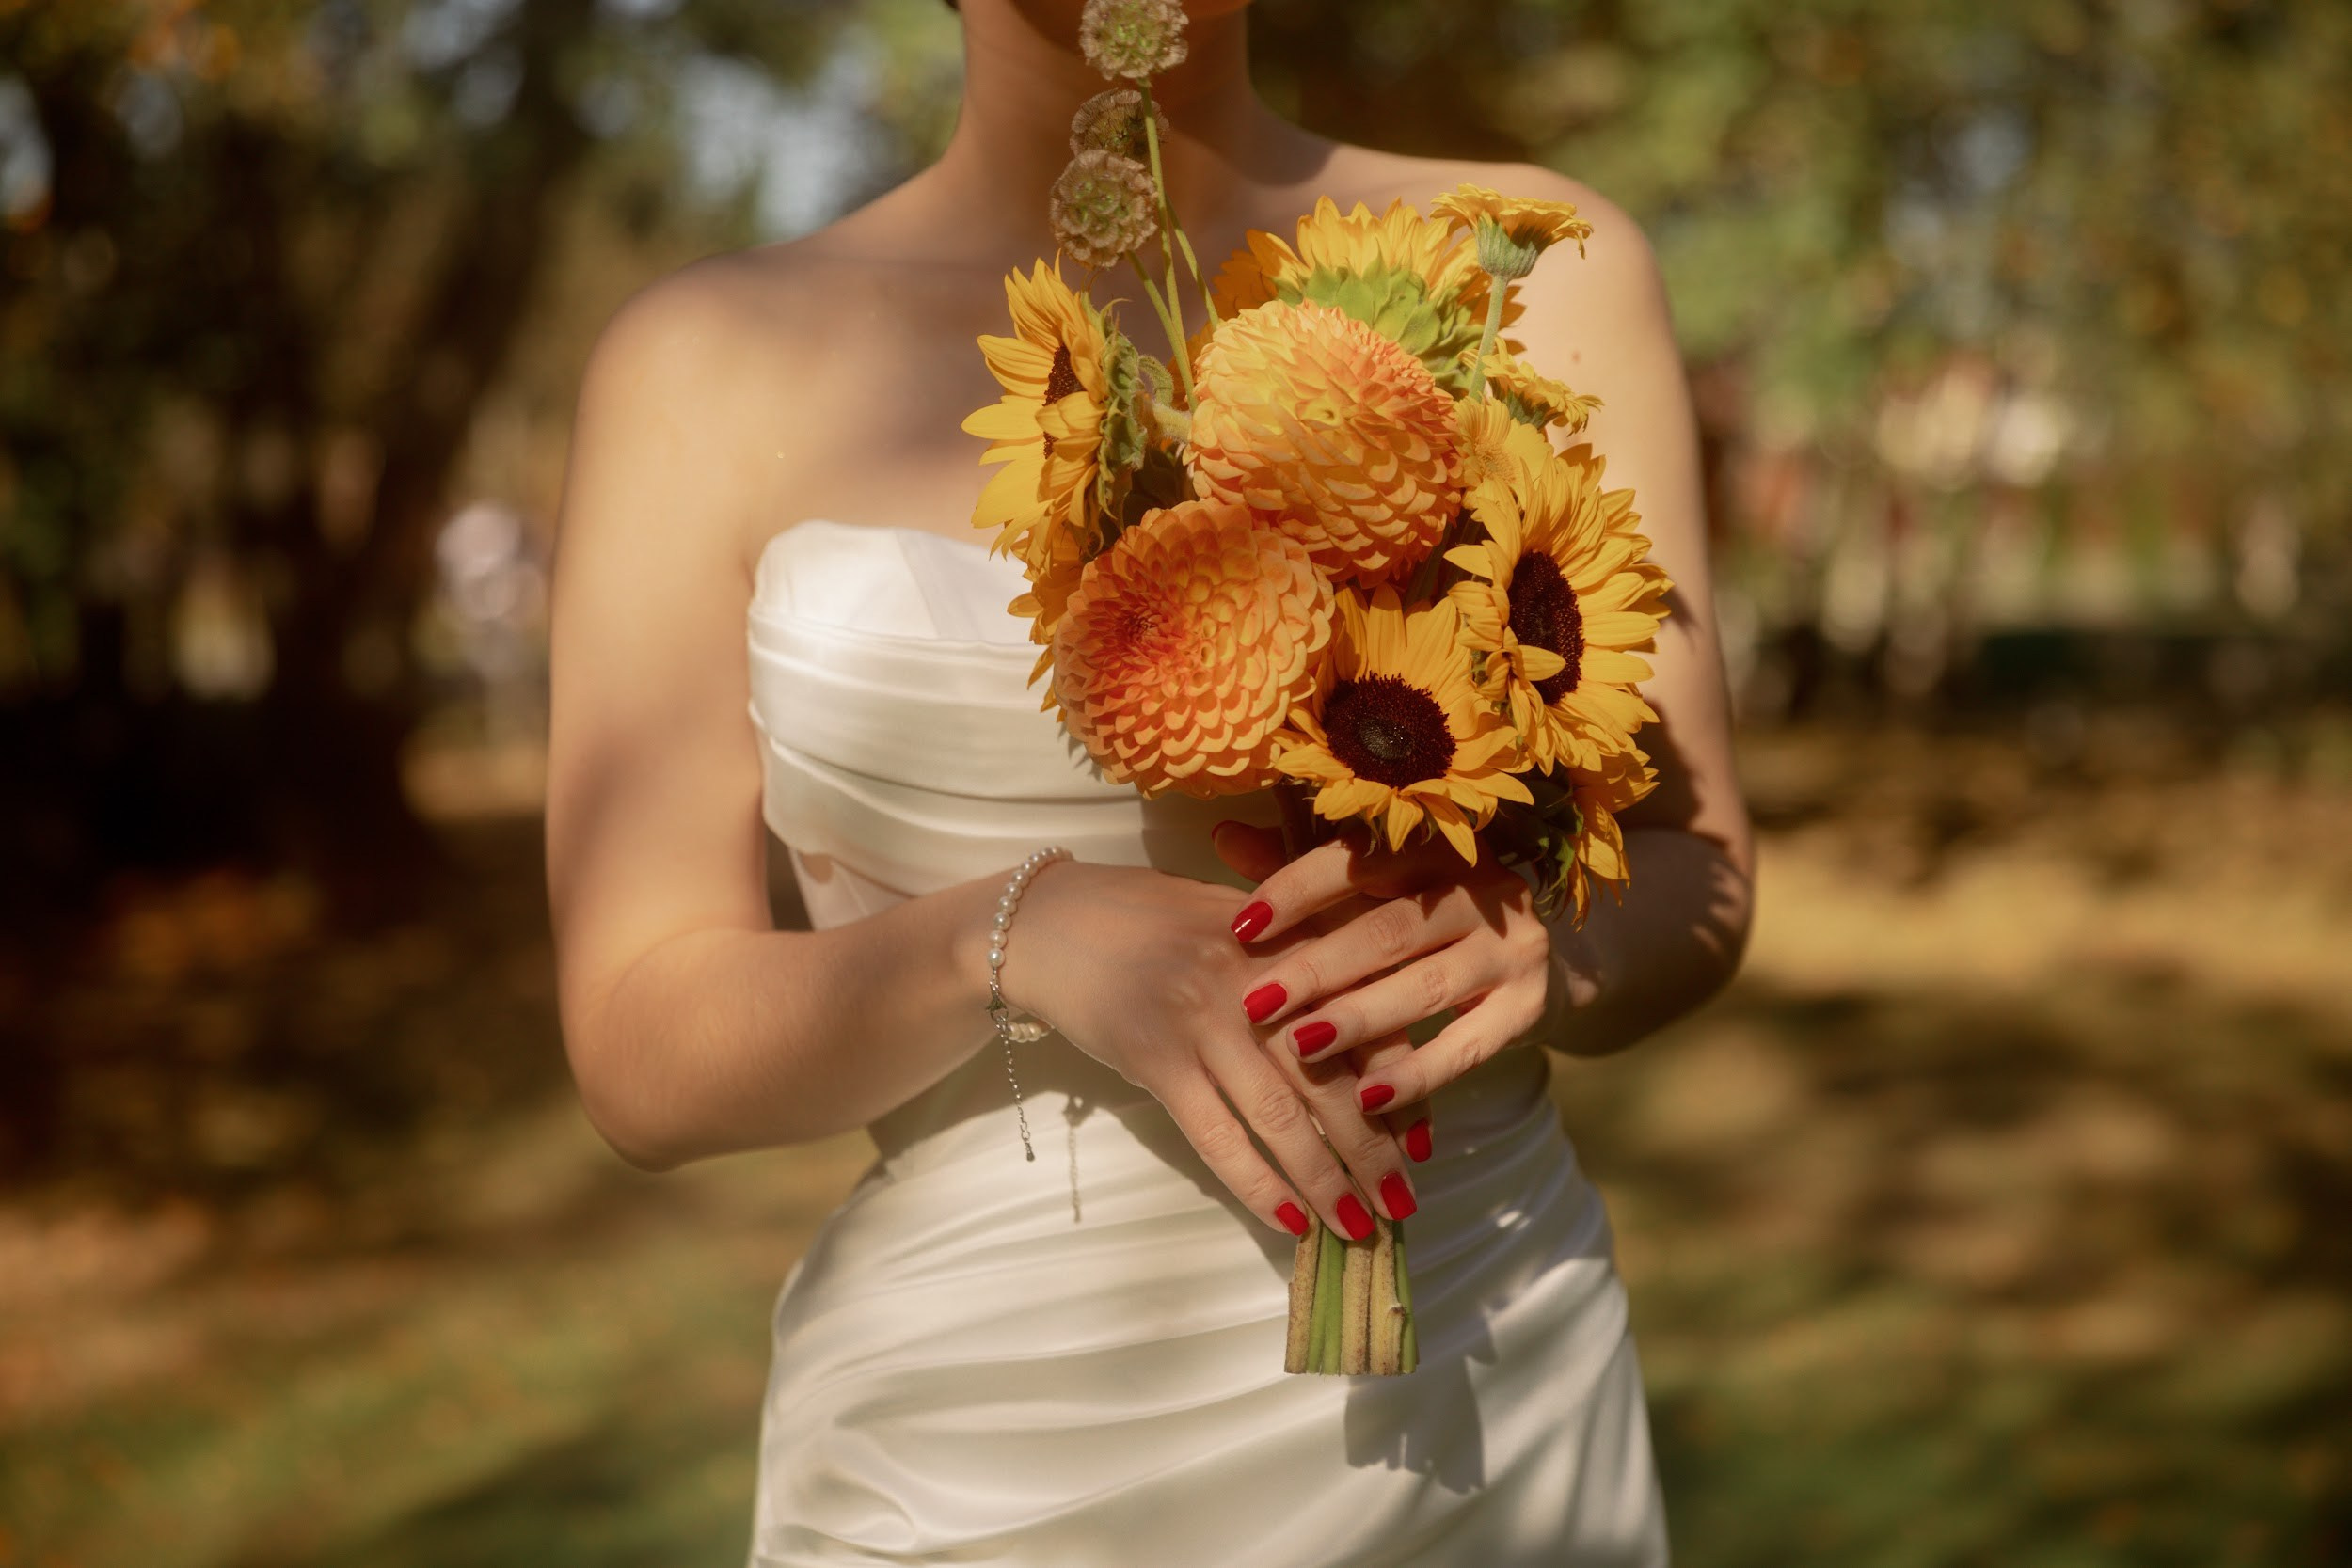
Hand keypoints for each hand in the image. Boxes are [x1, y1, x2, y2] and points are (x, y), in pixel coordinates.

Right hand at [998, 855, 1421, 1239]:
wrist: (1049, 922)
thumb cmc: (1150, 918)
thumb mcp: (1237, 915)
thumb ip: (1302, 955)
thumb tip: (1372, 1030)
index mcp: (1286, 938)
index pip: (1364, 1020)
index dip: (1402, 1087)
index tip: (1425, 1144)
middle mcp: (1254, 978)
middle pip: (1331, 1077)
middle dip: (1373, 1149)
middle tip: (1403, 1203)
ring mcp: (1202, 1019)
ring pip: (1281, 1116)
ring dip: (1325, 1179)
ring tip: (1357, 1227)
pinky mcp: (1155, 1059)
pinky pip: (1217, 1136)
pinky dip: (1256, 1184)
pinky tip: (1289, 1220)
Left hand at [1216, 824, 1558, 1123]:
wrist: (1521, 951)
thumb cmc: (1410, 909)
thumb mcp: (1360, 884)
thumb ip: (1296, 864)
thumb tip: (1223, 837)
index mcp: (1432, 845)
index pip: (1358, 860)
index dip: (1297, 890)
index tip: (1240, 927)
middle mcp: (1481, 889)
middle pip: (1389, 930)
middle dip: (1318, 968)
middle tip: (1256, 1002)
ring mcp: (1512, 949)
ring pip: (1426, 988)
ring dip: (1360, 1020)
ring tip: (1301, 1046)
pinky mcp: (1528, 1006)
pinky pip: (1467, 1046)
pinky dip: (1417, 1075)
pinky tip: (1367, 1099)